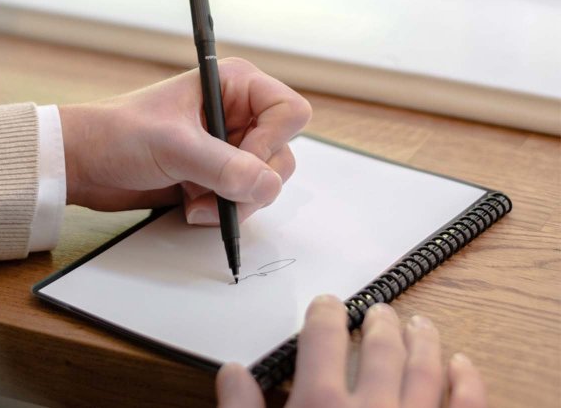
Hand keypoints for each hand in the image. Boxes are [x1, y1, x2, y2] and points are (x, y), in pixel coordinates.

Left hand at [59, 58, 310, 222]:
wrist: (84, 164)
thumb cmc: (117, 134)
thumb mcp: (174, 146)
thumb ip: (223, 166)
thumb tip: (266, 185)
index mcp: (232, 85)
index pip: (289, 112)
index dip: (271, 141)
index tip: (240, 160)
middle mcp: (236, 114)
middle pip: (281, 154)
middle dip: (251, 182)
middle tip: (217, 193)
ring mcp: (227, 146)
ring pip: (264, 182)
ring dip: (235, 201)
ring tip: (196, 203)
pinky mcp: (215, 174)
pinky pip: (242, 198)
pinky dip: (223, 210)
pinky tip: (191, 206)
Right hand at [216, 296, 486, 407]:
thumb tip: (232, 371)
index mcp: (320, 406)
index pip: (322, 339)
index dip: (324, 315)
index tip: (328, 304)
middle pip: (380, 347)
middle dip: (379, 322)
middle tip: (379, 309)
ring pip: (427, 368)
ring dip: (424, 339)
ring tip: (420, 323)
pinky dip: (468, 382)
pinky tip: (464, 366)